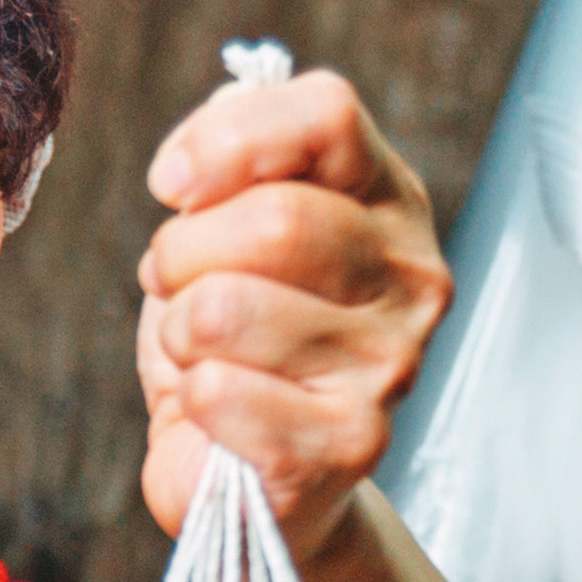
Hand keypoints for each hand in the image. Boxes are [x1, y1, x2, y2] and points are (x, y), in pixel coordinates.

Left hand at [137, 67, 446, 551]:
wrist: (257, 467)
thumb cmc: (238, 333)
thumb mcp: (227, 227)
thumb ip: (232, 164)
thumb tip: (201, 149)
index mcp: (387, 197)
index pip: (328, 114)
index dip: (225, 139)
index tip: (171, 183)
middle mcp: (410, 275)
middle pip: (273, 219)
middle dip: (182, 252)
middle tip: (174, 285)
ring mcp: (392, 363)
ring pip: (225, 310)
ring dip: (179, 332)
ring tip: (201, 352)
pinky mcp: (353, 443)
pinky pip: (220, 393)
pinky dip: (191, 400)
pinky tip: (219, 411)